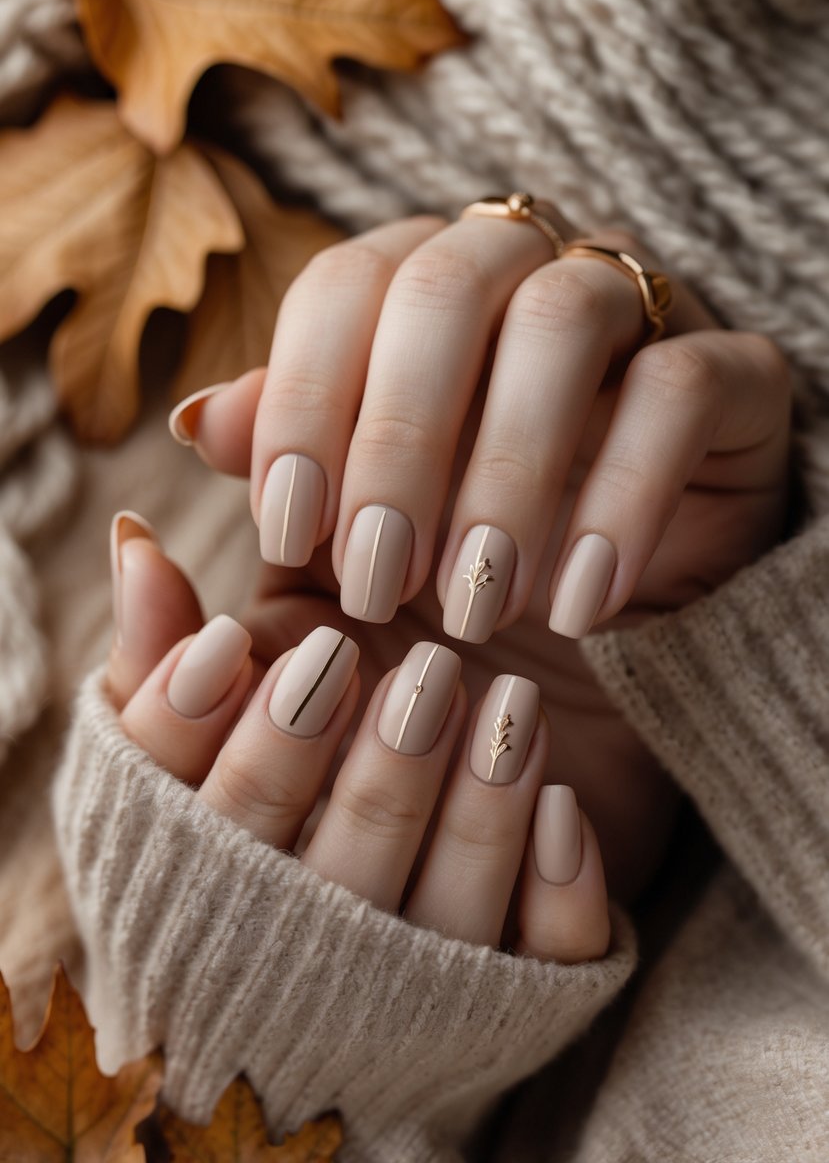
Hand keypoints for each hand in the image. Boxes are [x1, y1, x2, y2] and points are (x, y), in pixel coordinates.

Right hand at [107, 530, 611, 962]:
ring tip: (506, 705)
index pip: (180, 822)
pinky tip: (561, 801)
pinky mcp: (519, 981)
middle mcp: (307, 929)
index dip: (192, 739)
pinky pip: (539, 968)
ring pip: (434, 925)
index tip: (231, 647)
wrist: (470, 730)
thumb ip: (193, 617)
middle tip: (419, 674)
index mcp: (221, 859)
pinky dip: (552, 892)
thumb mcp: (259, 645)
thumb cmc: (331, 699)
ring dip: (474, 817)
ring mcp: (413, 972)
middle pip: (314, 885)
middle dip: (366, 776)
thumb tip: (134, 542)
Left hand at [167, 213, 792, 897]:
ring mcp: (632, 309)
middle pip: (445, 285)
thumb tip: (200, 420)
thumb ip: (286, 474)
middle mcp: (521, 272)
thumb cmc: (461, 570)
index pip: (343, 284)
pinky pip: (678, 390)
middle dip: (399, 442)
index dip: (303, 400)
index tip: (290, 533)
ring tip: (478, 605)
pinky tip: (577, 603)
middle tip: (382, 585)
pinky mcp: (729, 372)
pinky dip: (620, 498)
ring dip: (506, 472)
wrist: (616, 625)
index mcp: (418, 289)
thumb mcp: (357, 539)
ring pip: (562, 318)